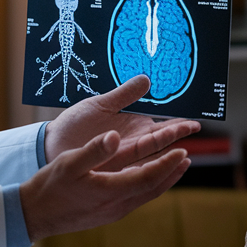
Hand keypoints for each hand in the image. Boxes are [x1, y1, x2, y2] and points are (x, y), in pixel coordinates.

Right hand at [19, 129, 191, 241]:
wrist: (34, 215)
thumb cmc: (49, 187)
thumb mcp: (69, 162)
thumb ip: (94, 149)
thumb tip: (115, 136)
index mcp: (110, 191)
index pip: (148, 177)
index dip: (167, 165)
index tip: (182, 151)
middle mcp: (116, 205)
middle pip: (153, 189)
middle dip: (172, 173)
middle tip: (187, 159)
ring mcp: (112, 212)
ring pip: (145, 195)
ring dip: (162, 180)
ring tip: (174, 168)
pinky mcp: (106, 214)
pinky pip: (135, 199)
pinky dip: (147, 186)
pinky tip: (145, 179)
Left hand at [43, 75, 199, 167]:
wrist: (51, 145)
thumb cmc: (75, 124)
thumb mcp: (100, 104)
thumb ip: (124, 95)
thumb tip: (147, 79)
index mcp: (133, 125)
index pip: (161, 124)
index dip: (177, 121)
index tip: (193, 118)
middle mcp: (133, 142)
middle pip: (160, 138)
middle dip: (177, 132)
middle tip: (195, 126)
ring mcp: (124, 156)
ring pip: (150, 153)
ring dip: (165, 150)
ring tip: (181, 145)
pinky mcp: (112, 167)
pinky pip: (134, 168)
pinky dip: (147, 167)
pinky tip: (159, 166)